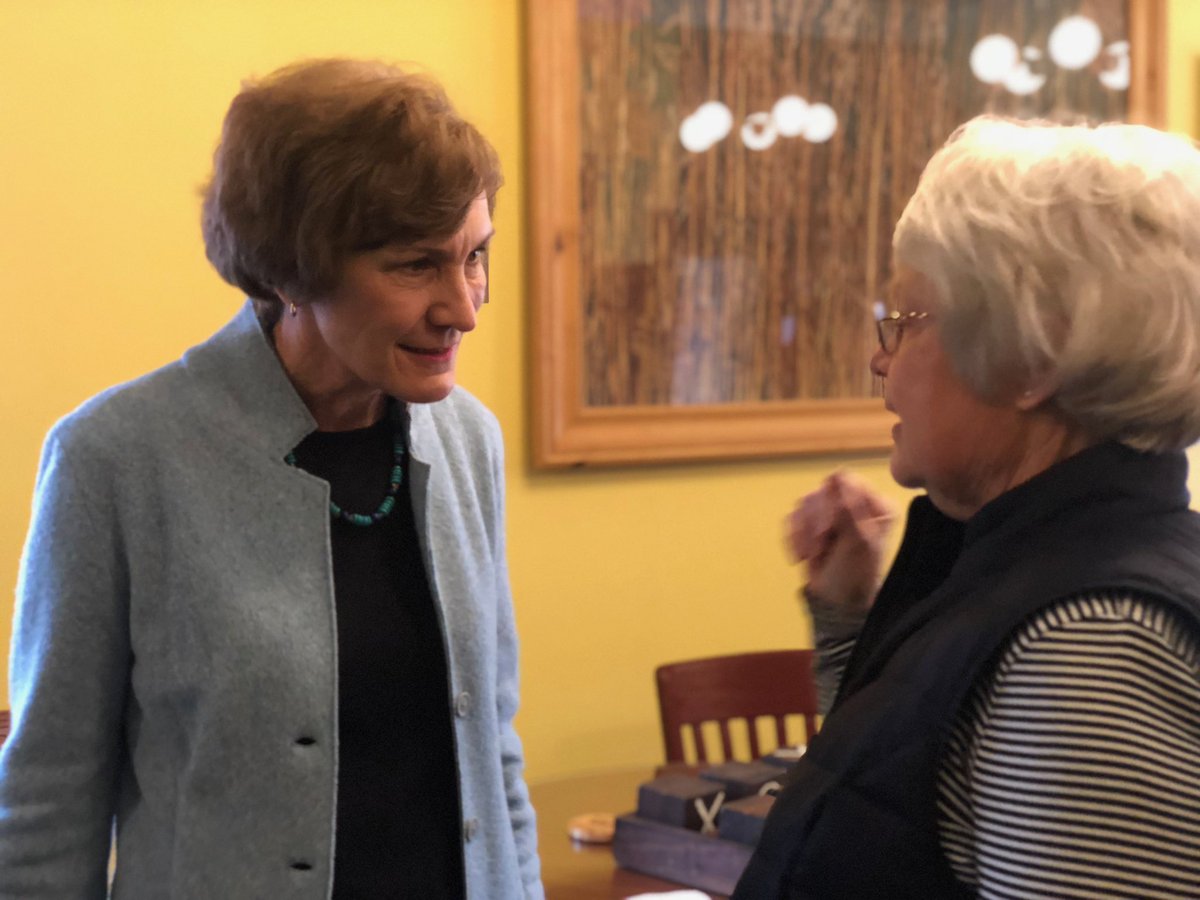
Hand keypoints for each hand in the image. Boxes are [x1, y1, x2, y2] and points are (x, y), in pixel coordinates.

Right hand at [786, 471, 893, 617]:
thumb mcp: (858, 542)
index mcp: (875, 505)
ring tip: (812, 556)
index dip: (832, 502)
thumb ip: (848, 508)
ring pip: (804, 503)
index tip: (829, 530)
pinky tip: (802, 556)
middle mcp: (853, 504)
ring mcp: (831, 512)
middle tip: (818, 549)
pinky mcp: (811, 522)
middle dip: (815, 523)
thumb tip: (837, 475)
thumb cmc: (855, 574)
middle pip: (821, 492)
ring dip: (803, 533)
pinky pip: (792, 517)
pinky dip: (794, 538)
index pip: (846, 481)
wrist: (836, 601)